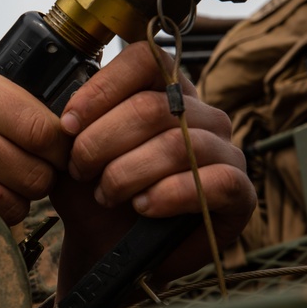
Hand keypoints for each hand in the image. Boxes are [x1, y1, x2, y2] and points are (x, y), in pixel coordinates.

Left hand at [50, 41, 254, 298]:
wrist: (107, 247)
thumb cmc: (94, 194)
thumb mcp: (72, 153)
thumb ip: (73, 124)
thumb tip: (65, 108)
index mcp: (164, 90)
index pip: (144, 59)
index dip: (102, 89)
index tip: (67, 125)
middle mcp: (202, 113)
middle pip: (153, 107)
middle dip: (103, 141)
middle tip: (80, 171)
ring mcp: (226, 150)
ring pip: (176, 145)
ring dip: (127, 172)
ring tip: (106, 195)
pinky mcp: (241, 193)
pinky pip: (215, 182)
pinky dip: (170, 195)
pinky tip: (143, 207)